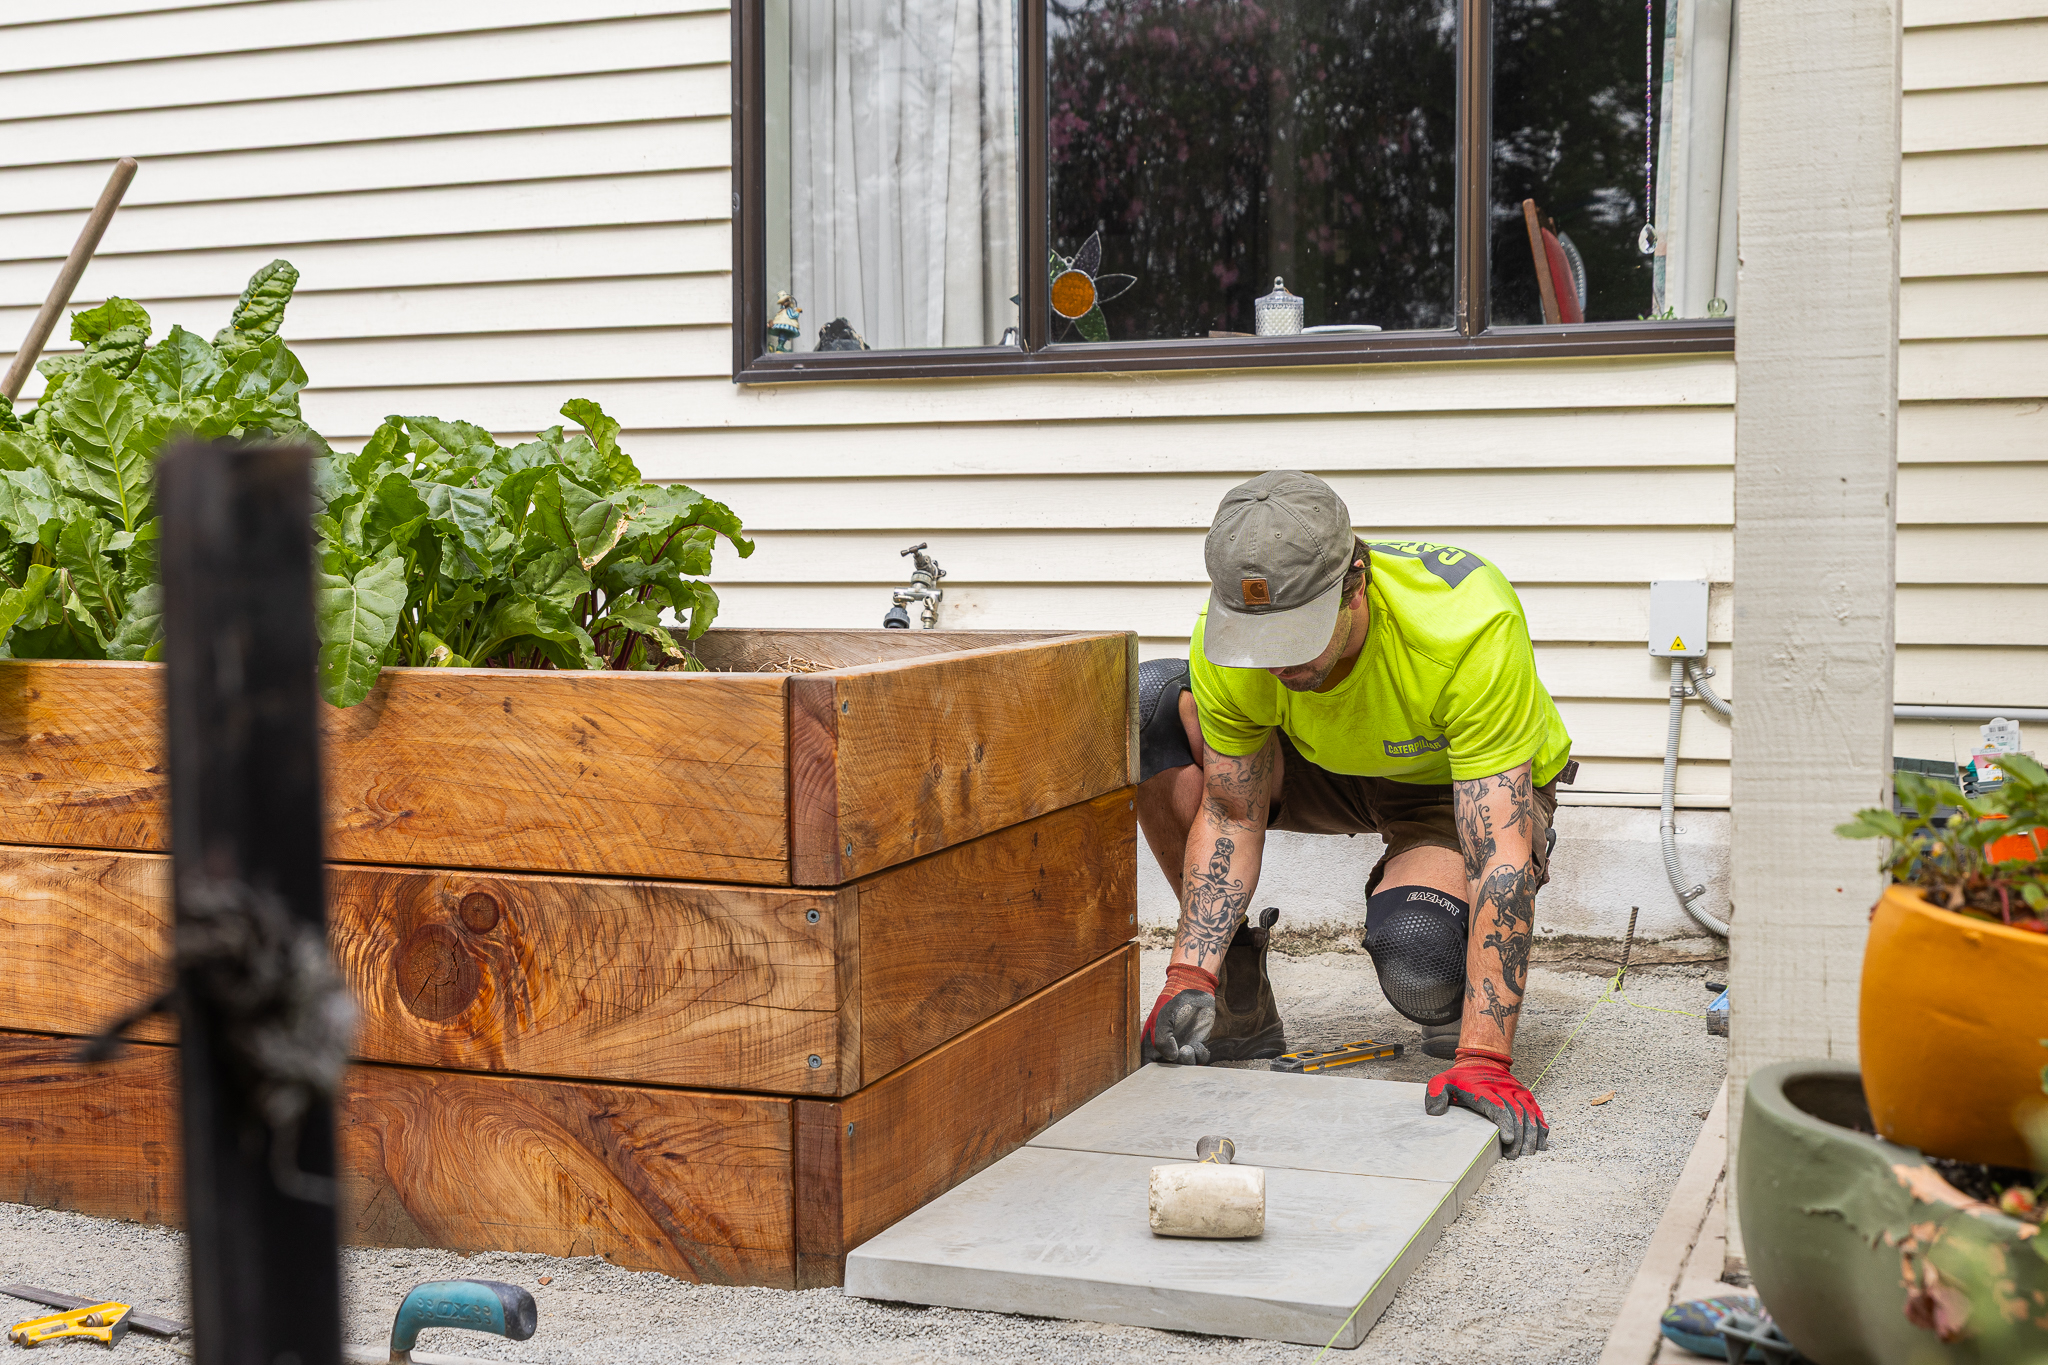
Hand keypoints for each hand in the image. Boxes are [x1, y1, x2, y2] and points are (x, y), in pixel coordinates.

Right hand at [1142, 963, 1216, 1064]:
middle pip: (1169, 1071)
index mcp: (1151, 1044)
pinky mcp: (1195, 1045)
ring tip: (1191, 1047)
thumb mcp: (1163, 1017)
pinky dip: (1201, 1056)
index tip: (1162, 1069)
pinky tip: (1199, 1045)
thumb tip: (1171, 1057)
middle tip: (1183, 1052)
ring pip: (1185, 1066)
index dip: (1152, 1074)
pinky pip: (1199, 1059)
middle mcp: (1165, 1049)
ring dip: (1190, 1061)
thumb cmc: (1173, 1001)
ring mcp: (1181, 1048)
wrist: (1193, 989)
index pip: (1147, 1066)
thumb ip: (1162, 1039)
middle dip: (1177, 1067)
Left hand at [1425, 1049, 1548, 1157]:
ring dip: (1531, 1135)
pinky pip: (1537, 1111)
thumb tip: (1435, 1111)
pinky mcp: (1525, 1094)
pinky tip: (1541, 1143)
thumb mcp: (1441, 1081)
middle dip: (1519, 1137)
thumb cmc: (1460, 1078)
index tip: (1508, 1140)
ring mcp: (1516, 1091)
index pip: (1498, 1107)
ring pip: (1530, 1114)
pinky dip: (1541, 1127)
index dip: (1506, 1124)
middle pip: (1517, 1114)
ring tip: (1527, 1154)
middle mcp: (1503, 1089)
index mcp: (1483, 1089)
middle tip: (1515, 1156)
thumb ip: (1435, 1093)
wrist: (1481, 1060)